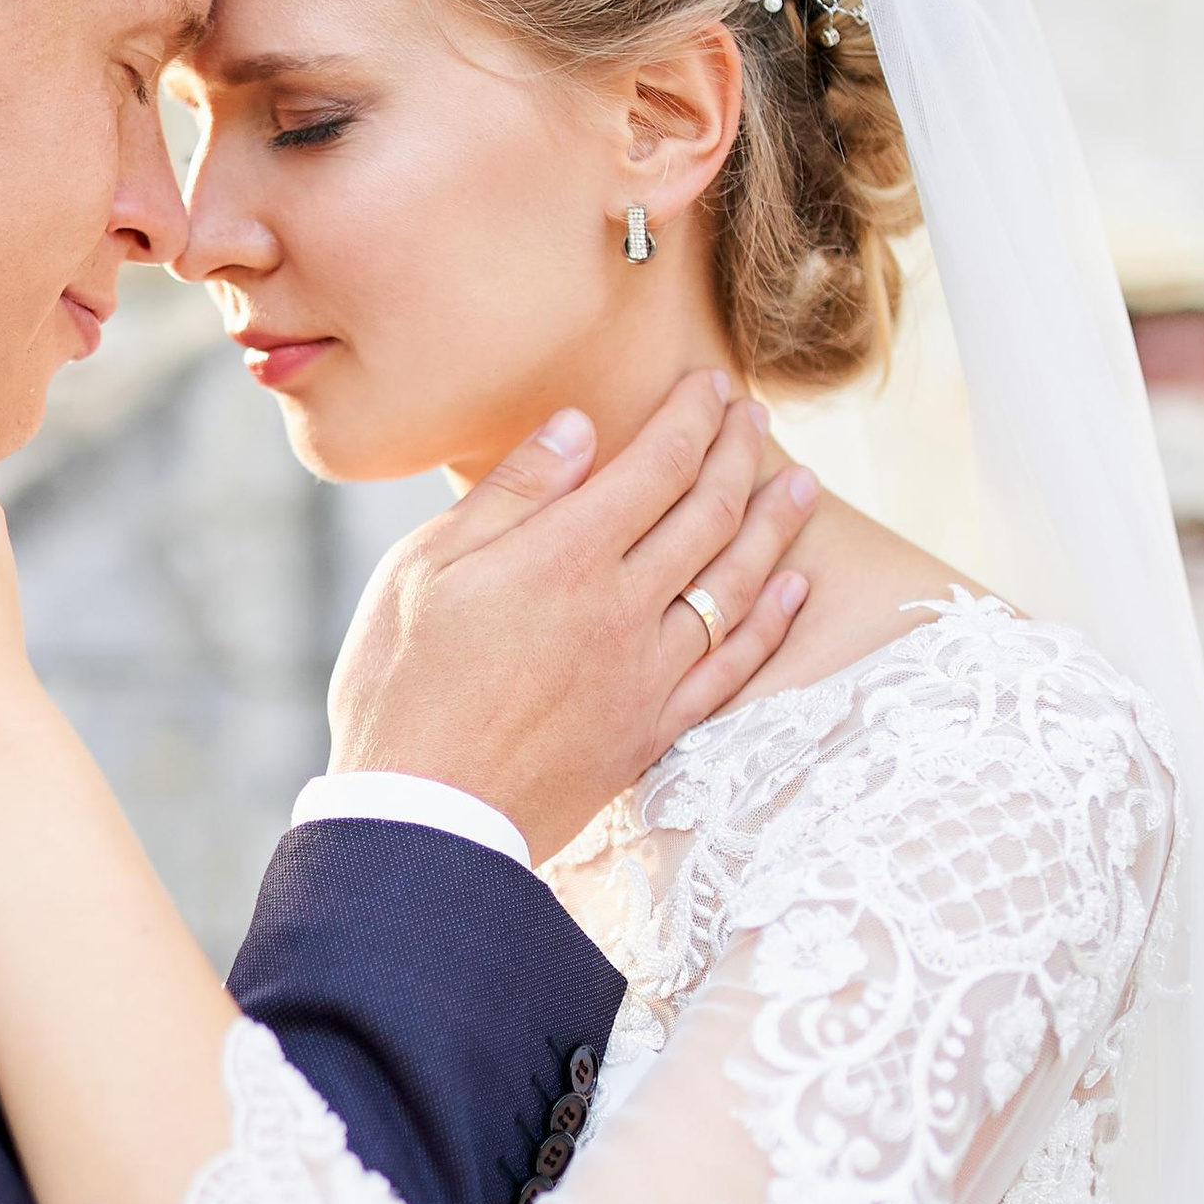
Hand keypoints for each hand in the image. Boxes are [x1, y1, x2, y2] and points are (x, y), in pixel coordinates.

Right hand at [328, 379, 815, 864]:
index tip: (710, 386)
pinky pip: (733, 665)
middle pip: (707, 512)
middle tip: (754, 418)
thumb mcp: (425, 570)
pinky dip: (772, 622)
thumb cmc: (402, 688)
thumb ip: (512, 496)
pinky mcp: (654, 728)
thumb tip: (578, 428)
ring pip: (737, 582)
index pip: (656, 464)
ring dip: (774, 527)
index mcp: (564, 556)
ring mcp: (647, 671)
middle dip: (738, 454)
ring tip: (800, 488)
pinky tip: (792, 589)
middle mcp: (623, 606)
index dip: (692, 417)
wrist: (425, 818)